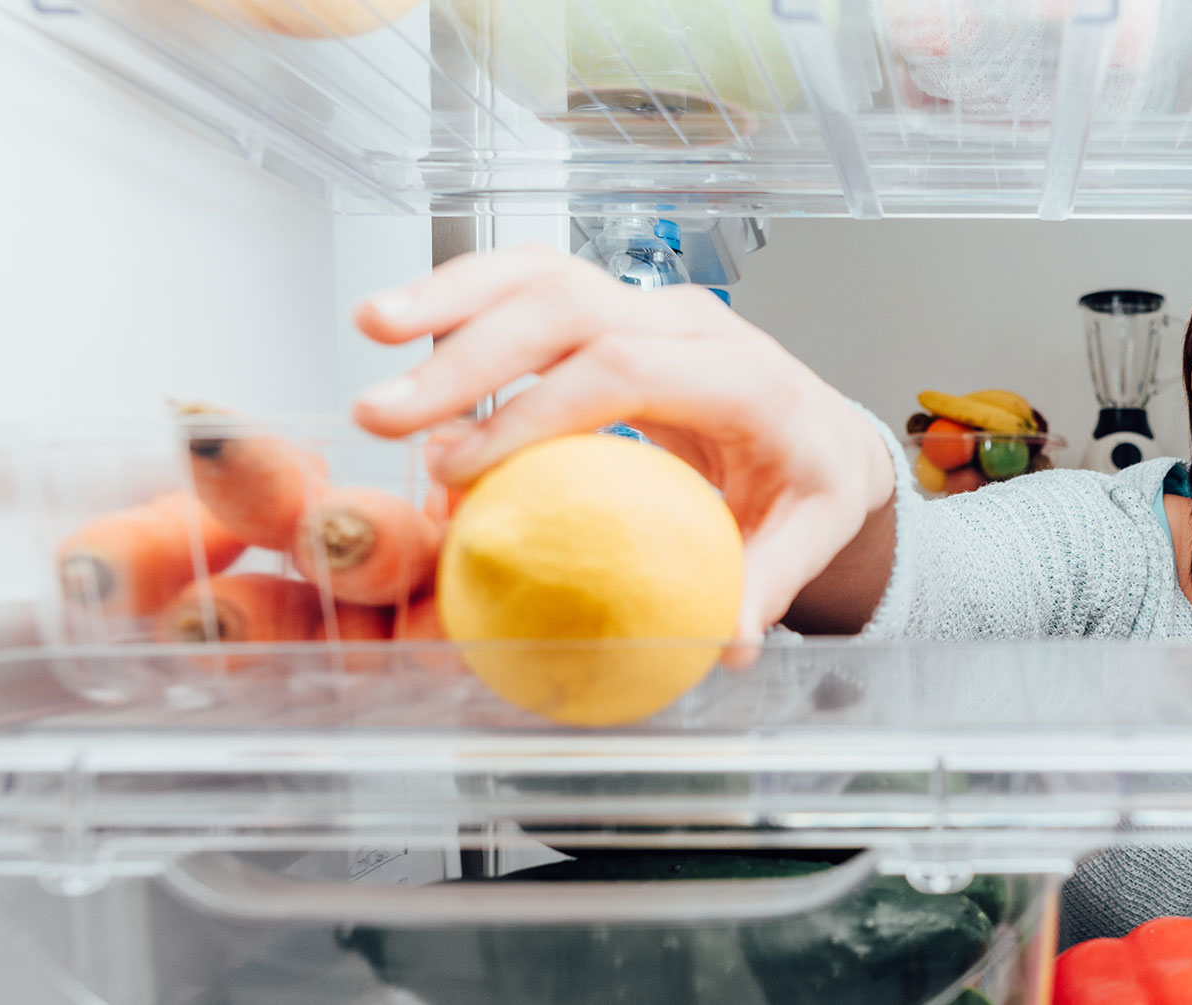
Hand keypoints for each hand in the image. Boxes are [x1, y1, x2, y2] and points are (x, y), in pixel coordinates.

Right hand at [352, 244, 895, 642]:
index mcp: (743, 376)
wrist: (821, 431)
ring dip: (450, 297)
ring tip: (371, 328)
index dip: (538, 412)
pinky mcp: (613, 308)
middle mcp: (691, 323)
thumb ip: (766, 583)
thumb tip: (727, 643)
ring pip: (542, 273)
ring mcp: (648, 306)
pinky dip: (463, 296)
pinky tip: (399, 324)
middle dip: (469, 354)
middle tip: (387, 416)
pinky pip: (532, 284)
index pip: (627, 370)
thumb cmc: (809, 483)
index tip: (464, 468)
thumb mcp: (809, 536)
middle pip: (570, 308)